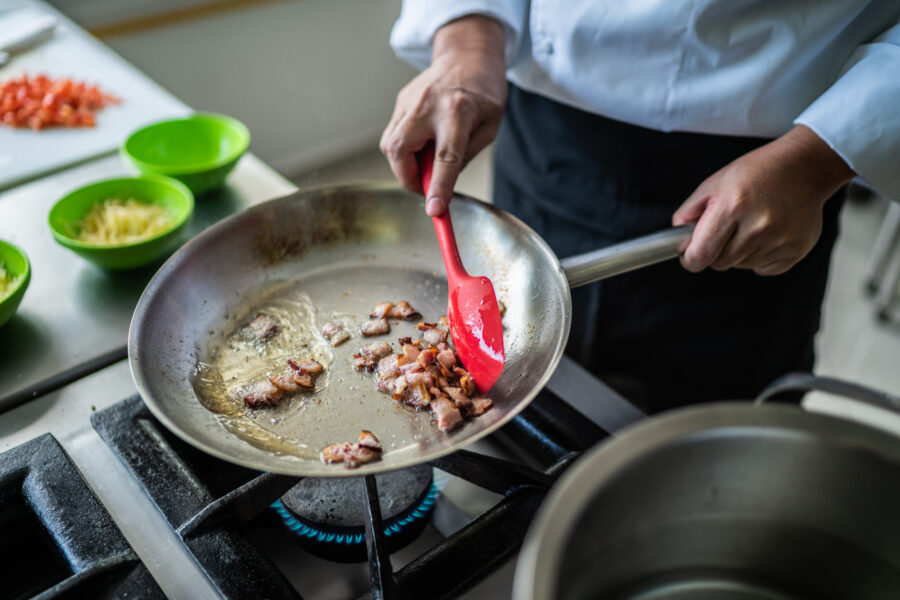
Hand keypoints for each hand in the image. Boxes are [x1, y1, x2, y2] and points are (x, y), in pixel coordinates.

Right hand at [380, 16, 506, 215]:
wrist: (467, 54)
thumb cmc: (483, 91)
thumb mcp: (489, 127)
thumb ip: (465, 156)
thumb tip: (443, 185)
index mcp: (457, 111)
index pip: (445, 158)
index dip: (438, 188)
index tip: (434, 210)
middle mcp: (427, 105)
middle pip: (401, 151)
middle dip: (409, 178)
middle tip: (427, 185)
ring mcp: (408, 102)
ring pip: (390, 146)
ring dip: (405, 164)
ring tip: (427, 160)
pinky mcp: (399, 102)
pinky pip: (393, 135)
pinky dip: (404, 149)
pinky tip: (423, 143)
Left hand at [673, 125, 854, 275]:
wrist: (804, 169)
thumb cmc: (757, 173)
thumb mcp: (716, 182)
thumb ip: (690, 210)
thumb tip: (676, 236)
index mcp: (732, 207)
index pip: (700, 255)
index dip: (690, 259)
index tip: (689, 255)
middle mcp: (757, 226)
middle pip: (719, 264)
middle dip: (715, 252)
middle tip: (725, 230)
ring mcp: (779, 240)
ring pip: (741, 266)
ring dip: (739, 253)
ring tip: (751, 226)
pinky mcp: (795, 250)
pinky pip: (764, 269)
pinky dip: (760, 257)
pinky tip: (767, 234)